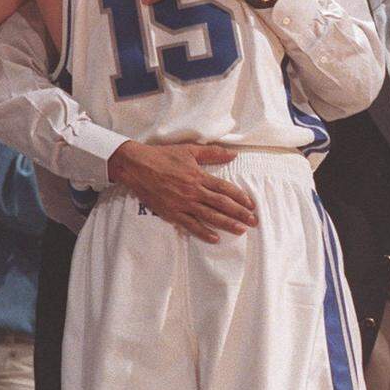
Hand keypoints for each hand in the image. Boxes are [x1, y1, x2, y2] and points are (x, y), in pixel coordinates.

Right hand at [108, 139, 258, 243]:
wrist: (136, 166)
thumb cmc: (163, 156)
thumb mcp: (189, 150)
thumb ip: (212, 153)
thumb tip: (233, 154)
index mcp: (199, 176)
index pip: (225, 188)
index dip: (240, 197)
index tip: (251, 205)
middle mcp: (193, 191)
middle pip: (222, 204)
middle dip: (240, 214)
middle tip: (254, 222)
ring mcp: (182, 203)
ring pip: (209, 216)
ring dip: (227, 224)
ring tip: (241, 230)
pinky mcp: (171, 212)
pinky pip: (190, 225)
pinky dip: (203, 232)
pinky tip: (215, 238)